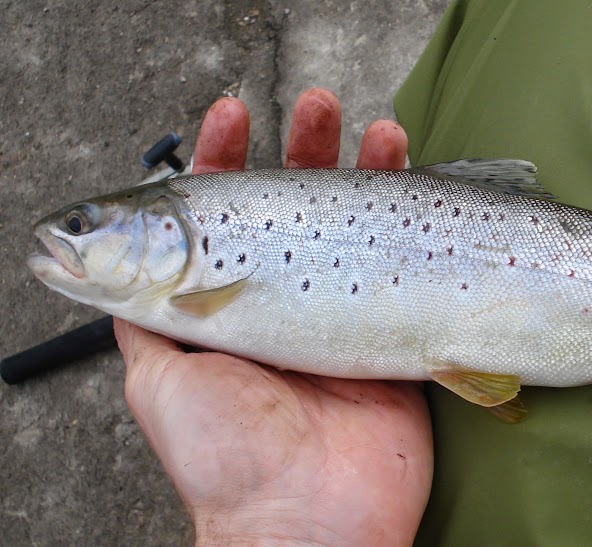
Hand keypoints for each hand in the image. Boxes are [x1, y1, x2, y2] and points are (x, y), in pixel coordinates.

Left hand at [114, 88, 432, 545]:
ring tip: (382, 131)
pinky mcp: (395, 342)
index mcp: (231, 309)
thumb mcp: (158, 373)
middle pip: (298, 214)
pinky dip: (416, 231)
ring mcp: (345, 321)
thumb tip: (123, 260)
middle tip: (321, 107)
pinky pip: (406, 277)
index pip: (226, 218)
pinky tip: (420, 188)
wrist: (305, 518)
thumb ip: (146, 314)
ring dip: (370, 176)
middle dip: (309, 152)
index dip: (227, 161)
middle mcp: (288, 307)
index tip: (234, 116)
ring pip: (358, 233)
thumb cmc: (224, 451)